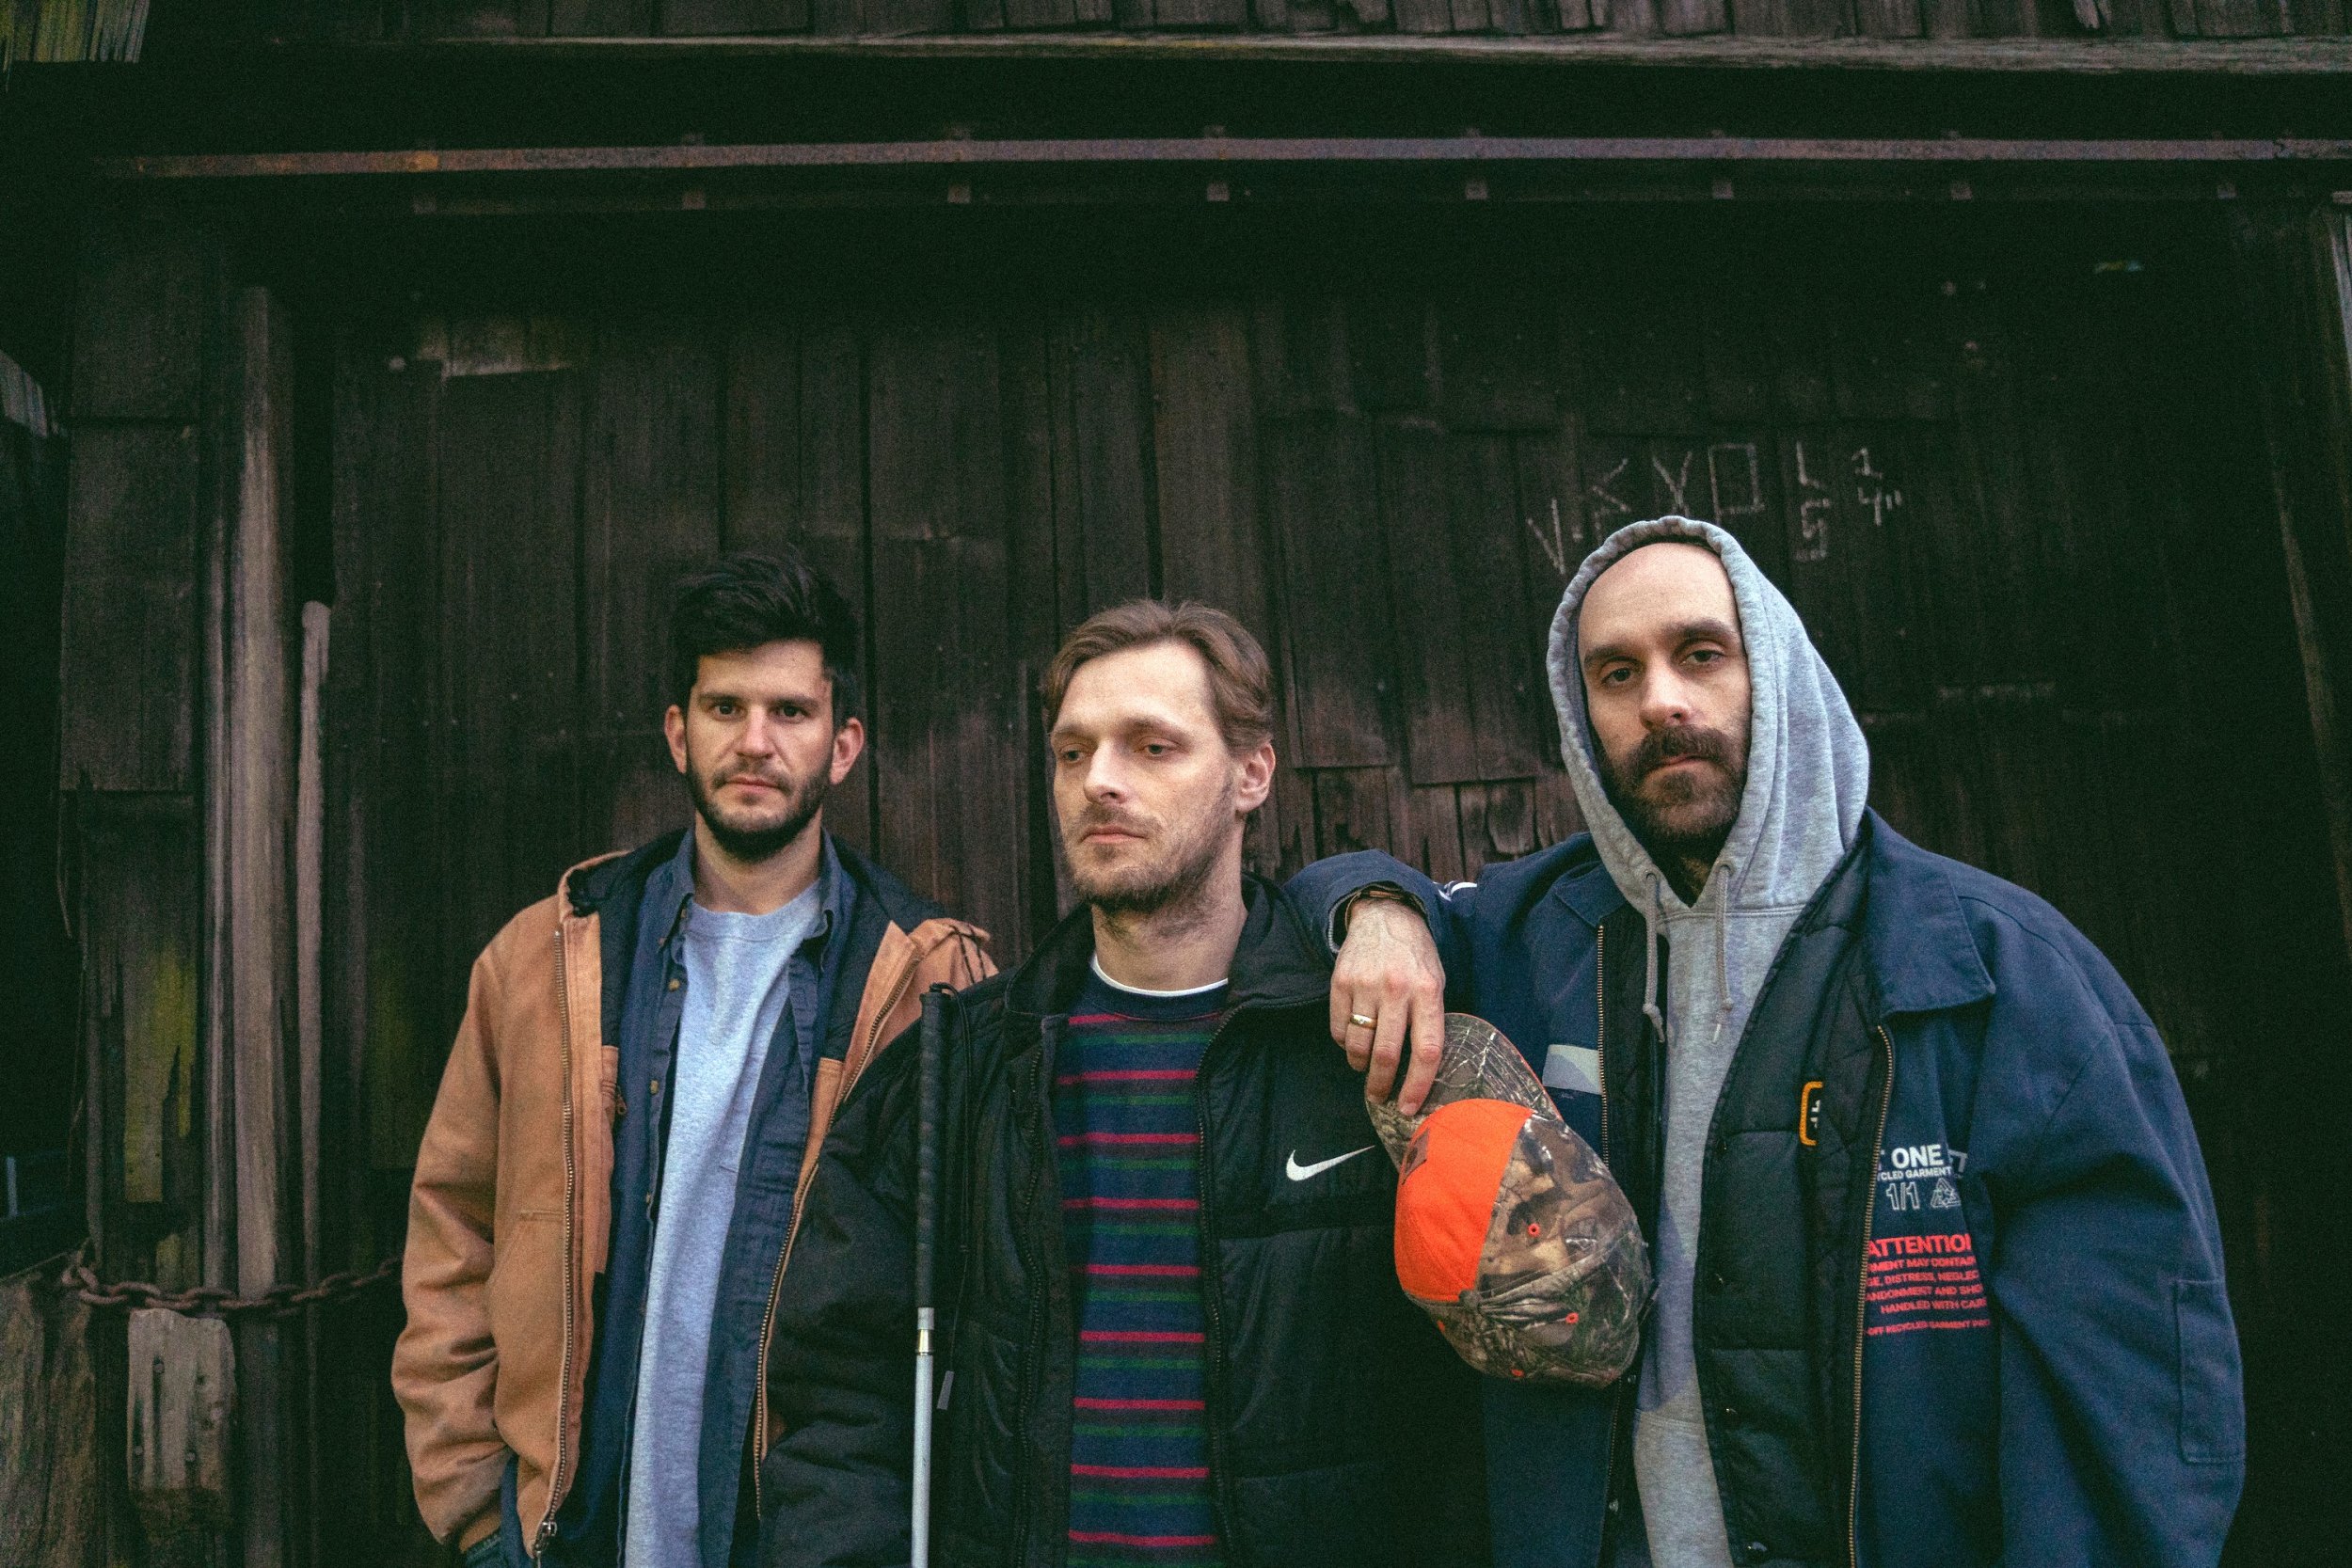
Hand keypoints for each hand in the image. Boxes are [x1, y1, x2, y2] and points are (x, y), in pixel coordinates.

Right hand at [1330, 897, 1448, 1114]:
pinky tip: (1354, 1039)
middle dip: (1381, 1085)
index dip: (1417, 1085)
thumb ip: (1430, 1020)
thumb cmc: (1415, 957)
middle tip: (1379, 1097)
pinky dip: (1345, 1043)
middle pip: (1387, 1054)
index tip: (1408, 1107)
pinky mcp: (1340, 982)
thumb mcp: (1436, 981)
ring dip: (1360, 1066)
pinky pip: (1339, 1029)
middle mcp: (1397, 989)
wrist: (1383, 915)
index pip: (1426, 1050)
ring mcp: (1366, 985)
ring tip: (1365, 1067)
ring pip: (1359, 1046)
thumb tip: (1422, 1070)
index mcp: (1428, 992)